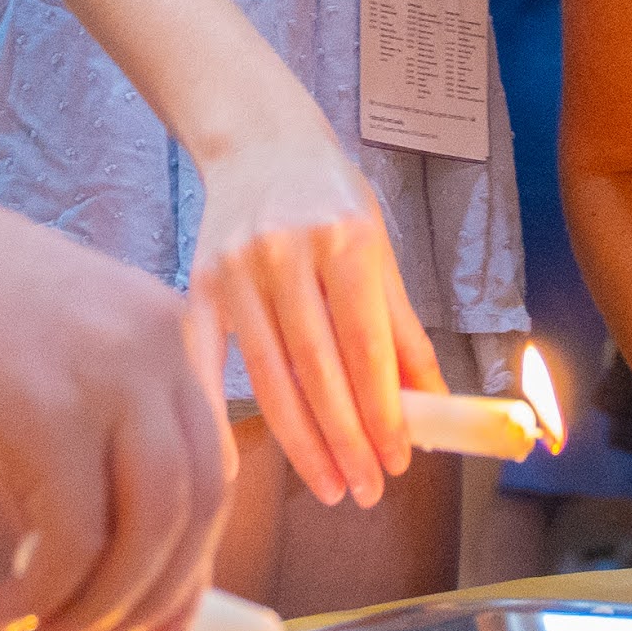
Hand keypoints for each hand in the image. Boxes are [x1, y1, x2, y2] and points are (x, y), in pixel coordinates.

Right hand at [0, 207, 232, 630]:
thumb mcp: (44, 375)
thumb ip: (83, 458)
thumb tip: (100, 575)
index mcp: (171, 331)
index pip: (214, 467)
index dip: (194, 562)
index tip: (163, 625)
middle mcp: (163, 347)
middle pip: (200, 507)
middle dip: (158, 596)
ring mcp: (113, 376)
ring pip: (151, 532)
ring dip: (104, 607)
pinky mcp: (48, 410)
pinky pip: (73, 537)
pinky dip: (46, 592)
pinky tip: (4, 606)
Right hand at [189, 108, 440, 509]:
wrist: (258, 140)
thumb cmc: (329, 195)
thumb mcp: (380, 246)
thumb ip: (401, 328)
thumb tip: (432, 403)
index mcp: (346, 240)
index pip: (368, 347)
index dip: (384, 411)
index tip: (398, 459)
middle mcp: (288, 253)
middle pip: (320, 370)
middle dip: (347, 440)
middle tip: (365, 490)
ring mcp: (237, 271)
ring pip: (272, 375)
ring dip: (303, 441)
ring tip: (330, 484)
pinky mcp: (199, 285)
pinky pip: (208, 363)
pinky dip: (219, 415)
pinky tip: (234, 466)